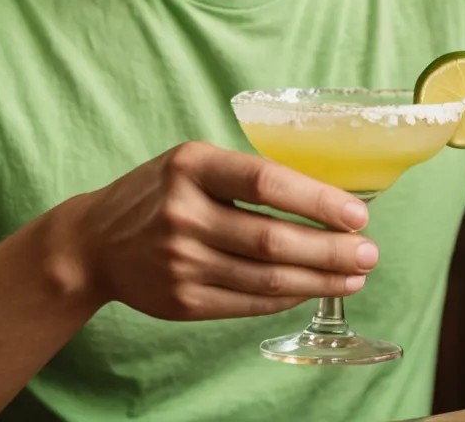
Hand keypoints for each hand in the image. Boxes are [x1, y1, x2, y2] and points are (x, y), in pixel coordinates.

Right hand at [64, 141, 378, 320]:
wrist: (95, 241)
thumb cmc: (157, 192)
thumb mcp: (192, 162)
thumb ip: (244, 174)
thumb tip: (322, 196)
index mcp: (191, 166)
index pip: (265, 181)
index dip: (316, 199)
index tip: (357, 214)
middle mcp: (184, 213)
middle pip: (272, 238)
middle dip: (330, 249)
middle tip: (370, 253)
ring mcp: (181, 262)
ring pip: (267, 278)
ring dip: (319, 279)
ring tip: (354, 276)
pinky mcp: (182, 301)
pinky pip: (249, 302)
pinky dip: (288, 296)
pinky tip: (313, 288)